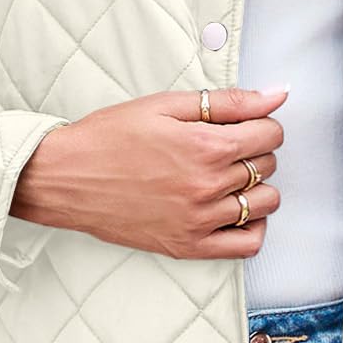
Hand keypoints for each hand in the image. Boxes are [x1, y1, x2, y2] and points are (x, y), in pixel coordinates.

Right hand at [10, 85, 286, 258]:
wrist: (65, 178)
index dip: (261, 123)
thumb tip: (278, 95)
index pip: (271, 134)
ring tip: (226, 176)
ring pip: (264, 202)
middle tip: (223, 145)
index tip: (244, 123)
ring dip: (255, 186)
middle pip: (267, 165)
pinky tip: (232, 209)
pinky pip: (247, 244)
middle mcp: (208, 187)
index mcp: (206, 147)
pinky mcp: (188, 246)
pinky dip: (251, 226)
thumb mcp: (166, 105)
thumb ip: (227, 101)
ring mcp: (200, 221)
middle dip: (254, 150)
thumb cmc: (108, 137)